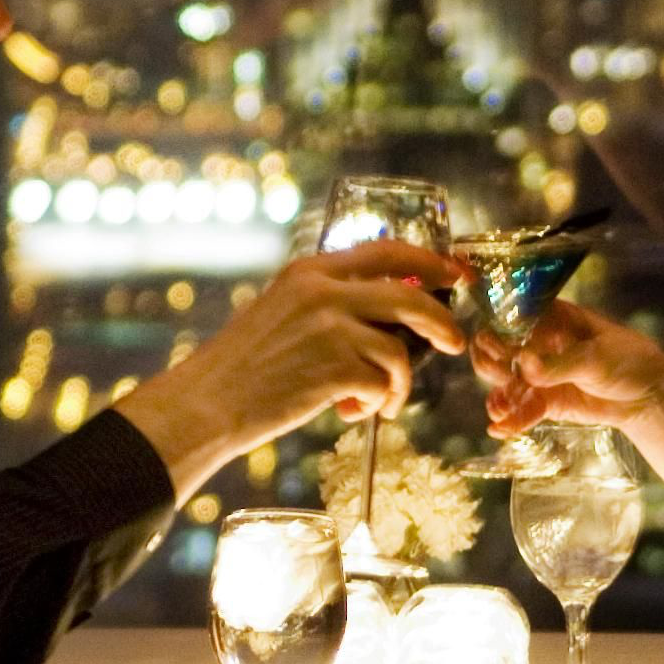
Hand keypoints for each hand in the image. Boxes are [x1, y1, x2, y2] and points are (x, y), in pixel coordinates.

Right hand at [118, 238, 464, 487]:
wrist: (209, 402)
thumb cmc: (245, 366)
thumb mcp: (283, 311)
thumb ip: (330, 303)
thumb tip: (391, 313)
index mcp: (311, 271)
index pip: (387, 251)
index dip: (430, 261)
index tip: (455, 275)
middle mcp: (323, 291)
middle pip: (410, 295)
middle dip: (442, 321)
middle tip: (454, 342)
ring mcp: (331, 329)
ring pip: (400, 349)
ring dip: (401, 382)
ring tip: (385, 401)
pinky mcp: (335, 368)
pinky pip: (382, 383)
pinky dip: (377, 402)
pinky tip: (351, 412)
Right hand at [479, 297, 663, 436]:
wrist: (649, 396)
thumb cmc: (629, 361)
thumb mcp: (596, 359)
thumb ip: (559, 365)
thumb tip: (526, 367)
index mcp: (553, 319)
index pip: (516, 319)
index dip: (500, 330)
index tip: (495, 345)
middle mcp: (541, 344)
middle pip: (503, 350)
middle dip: (492, 362)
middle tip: (497, 374)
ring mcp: (542, 375)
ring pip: (509, 382)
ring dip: (499, 394)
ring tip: (498, 408)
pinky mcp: (548, 402)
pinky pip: (524, 410)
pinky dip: (511, 419)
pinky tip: (499, 428)